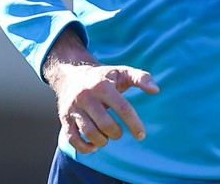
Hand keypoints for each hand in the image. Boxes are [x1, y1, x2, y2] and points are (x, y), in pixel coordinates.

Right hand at [43, 28, 159, 153]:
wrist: (70, 73)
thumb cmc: (103, 76)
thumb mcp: (122, 72)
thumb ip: (141, 78)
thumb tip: (156, 90)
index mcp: (102, 85)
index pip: (123, 108)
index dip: (134, 124)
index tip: (141, 135)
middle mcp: (86, 97)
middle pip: (106, 123)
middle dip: (116, 133)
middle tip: (118, 132)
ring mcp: (74, 108)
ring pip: (89, 132)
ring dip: (102, 140)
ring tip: (107, 137)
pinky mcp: (64, 118)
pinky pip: (72, 139)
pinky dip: (84, 147)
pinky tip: (94, 145)